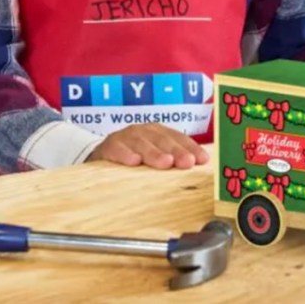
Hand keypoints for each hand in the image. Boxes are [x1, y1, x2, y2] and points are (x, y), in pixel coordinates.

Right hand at [86, 123, 209, 169]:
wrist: (101, 159)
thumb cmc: (135, 162)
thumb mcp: (155, 163)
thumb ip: (173, 165)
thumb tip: (198, 173)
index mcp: (158, 133)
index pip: (178, 138)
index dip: (191, 147)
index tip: (202, 160)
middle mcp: (143, 132)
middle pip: (162, 140)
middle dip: (176, 151)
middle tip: (186, 162)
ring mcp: (125, 138)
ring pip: (141, 143)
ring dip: (154, 153)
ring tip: (165, 162)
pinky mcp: (108, 147)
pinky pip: (117, 149)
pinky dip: (125, 154)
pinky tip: (134, 161)